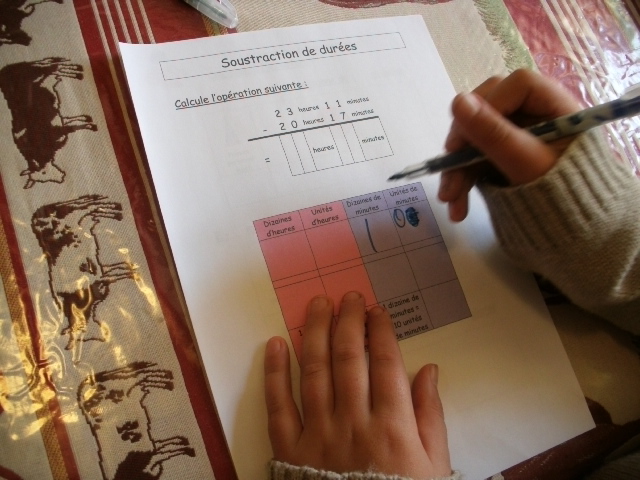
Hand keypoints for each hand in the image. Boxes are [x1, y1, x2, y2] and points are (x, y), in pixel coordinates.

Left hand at [264, 291, 450, 477]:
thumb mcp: (434, 465)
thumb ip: (432, 416)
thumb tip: (429, 370)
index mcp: (392, 425)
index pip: (385, 364)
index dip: (380, 332)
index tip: (377, 311)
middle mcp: (353, 422)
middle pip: (348, 360)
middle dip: (348, 322)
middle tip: (348, 297)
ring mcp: (318, 434)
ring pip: (314, 373)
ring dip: (314, 334)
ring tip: (317, 305)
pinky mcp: (290, 449)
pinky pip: (279, 405)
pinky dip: (275, 373)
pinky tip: (276, 344)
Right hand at [438, 69, 580, 221]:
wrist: (575, 231)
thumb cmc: (562, 195)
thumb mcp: (526, 164)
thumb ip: (493, 133)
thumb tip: (457, 101)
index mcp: (554, 105)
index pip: (515, 86)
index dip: (488, 105)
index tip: (469, 136)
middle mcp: (534, 114)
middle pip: (487, 109)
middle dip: (463, 143)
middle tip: (448, 167)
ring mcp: (516, 134)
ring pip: (475, 137)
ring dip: (457, 169)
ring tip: (450, 200)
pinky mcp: (503, 154)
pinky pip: (475, 157)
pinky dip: (463, 179)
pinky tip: (457, 204)